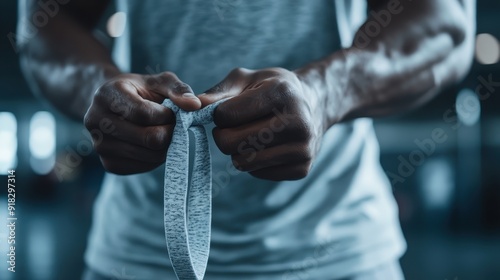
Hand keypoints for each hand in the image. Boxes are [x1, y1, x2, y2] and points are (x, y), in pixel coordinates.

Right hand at [84, 72, 200, 173]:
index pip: (144, 113)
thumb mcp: (159, 82)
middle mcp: (97, 121)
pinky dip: (156, 157)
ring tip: (162, 131)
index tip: (171, 111)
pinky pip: (144, 166)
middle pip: (148, 138)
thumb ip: (178, 90)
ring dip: (165, 146)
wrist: (113, 105)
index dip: (166, 115)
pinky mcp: (109, 164)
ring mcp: (100, 145)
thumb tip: (195, 105)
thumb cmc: (141, 91)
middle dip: (169, 132)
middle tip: (171, 124)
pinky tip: (152, 144)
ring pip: (149, 156)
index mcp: (107, 95)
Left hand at [198, 68, 324, 180]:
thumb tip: (194, 105)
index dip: (218, 114)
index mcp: (281, 94)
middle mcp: (297, 122)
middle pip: (230, 143)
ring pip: (242, 162)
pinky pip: (257, 173)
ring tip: (251, 135)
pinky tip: (266, 147)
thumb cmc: (273, 89)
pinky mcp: (302, 169)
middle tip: (233, 127)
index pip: (226, 115)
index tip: (227, 110)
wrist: (315, 105)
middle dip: (223, 135)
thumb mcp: (247, 79)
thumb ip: (219, 93)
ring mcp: (302, 149)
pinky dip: (254, 162)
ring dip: (238, 150)